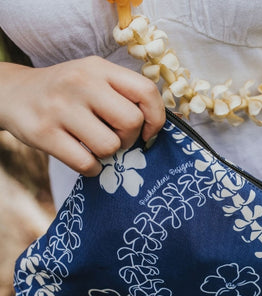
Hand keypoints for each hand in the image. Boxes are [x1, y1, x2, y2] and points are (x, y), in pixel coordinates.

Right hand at [0, 56, 164, 175]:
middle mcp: (81, 83)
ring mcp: (60, 108)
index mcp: (99, 68)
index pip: (146, 92)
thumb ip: (123, 94)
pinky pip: (86, 164)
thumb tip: (156, 129)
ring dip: (108, 155)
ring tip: (94, 146)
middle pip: (132, 122)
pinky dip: (92, 169)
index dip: (157, 118)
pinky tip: (85, 160)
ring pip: (110, 146)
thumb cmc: (66, 92)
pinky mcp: (44, 133)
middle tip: (115, 138)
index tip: (149, 133)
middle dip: (129, 138)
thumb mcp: (94, 78)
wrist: (13, 93)